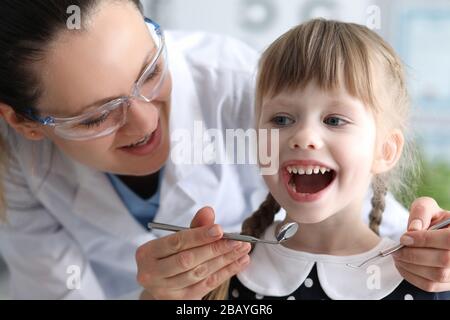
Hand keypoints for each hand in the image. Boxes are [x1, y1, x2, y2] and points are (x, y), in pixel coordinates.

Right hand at [136, 207, 250, 299]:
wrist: (160, 283)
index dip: (199, 236)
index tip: (220, 229)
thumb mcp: (176, 240)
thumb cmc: (169, 256)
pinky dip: (226, 272)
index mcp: (147, 253)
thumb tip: (208, 212)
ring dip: (225, 260)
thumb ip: (194, 226)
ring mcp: (165, 290)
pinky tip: (239, 262)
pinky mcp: (180, 301)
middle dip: (216, 249)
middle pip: (188, 260)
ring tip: (242, 249)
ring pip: (199, 273)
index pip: (176, 242)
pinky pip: (207, 285)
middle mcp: (151, 273)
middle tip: (237, 240)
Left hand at [393, 197, 449, 291]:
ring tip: (398, 256)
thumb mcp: (427, 207)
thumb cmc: (432, 219)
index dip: (425, 240)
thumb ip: (421, 212)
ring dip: (410, 266)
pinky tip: (403, 265)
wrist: (435, 233)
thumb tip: (414, 230)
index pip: (448, 240)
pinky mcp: (448, 283)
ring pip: (436, 275)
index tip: (404, 238)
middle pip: (443, 260)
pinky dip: (411, 276)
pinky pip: (430, 286)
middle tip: (397, 249)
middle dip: (413, 254)